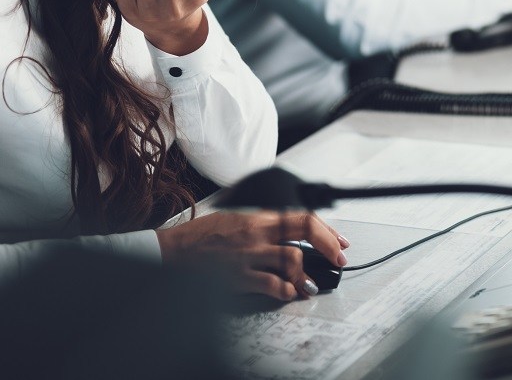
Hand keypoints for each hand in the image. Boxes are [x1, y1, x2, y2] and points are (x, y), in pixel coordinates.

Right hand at [157, 210, 349, 300]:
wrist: (172, 251)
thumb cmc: (200, 236)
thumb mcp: (234, 218)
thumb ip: (261, 222)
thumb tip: (287, 228)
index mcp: (257, 217)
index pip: (301, 216)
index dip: (326, 229)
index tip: (338, 240)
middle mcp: (257, 233)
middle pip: (304, 232)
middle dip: (328, 246)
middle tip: (338, 259)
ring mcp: (248, 255)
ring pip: (292, 259)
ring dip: (306, 275)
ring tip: (310, 285)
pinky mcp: (239, 276)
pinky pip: (271, 284)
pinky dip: (286, 291)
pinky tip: (289, 293)